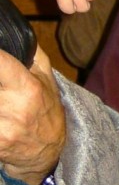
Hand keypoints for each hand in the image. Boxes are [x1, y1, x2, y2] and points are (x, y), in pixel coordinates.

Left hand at [0, 45, 64, 184]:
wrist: (47, 151)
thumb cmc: (46, 109)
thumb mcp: (46, 78)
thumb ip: (30, 54)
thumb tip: (10, 33)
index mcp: (26, 87)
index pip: (1, 62)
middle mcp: (13, 107)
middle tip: (1, 85)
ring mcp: (2, 128)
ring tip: (2, 100)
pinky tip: (1, 115)